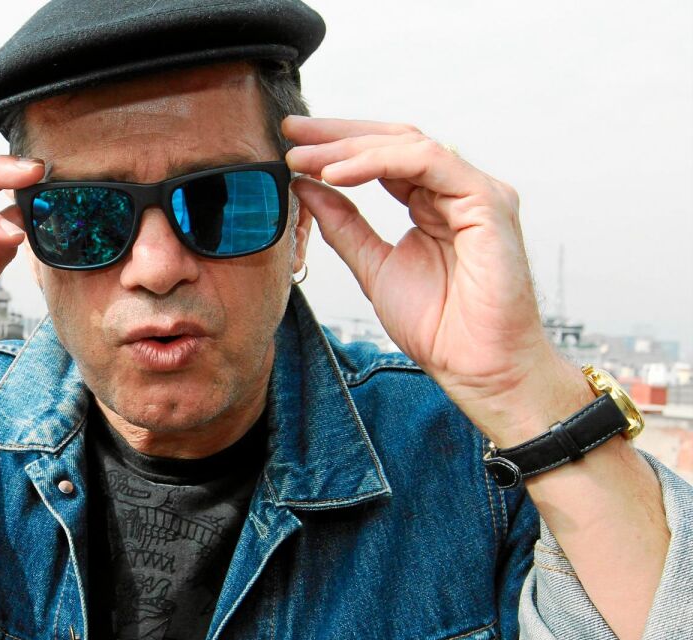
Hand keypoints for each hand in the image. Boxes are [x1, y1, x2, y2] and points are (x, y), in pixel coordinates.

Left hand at [283, 117, 582, 443]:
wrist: (476, 367)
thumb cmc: (438, 326)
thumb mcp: (373, 266)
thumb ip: (344, 225)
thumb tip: (308, 186)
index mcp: (432, 201)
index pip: (383, 156)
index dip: (337, 146)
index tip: (292, 143)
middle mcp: (456, 190)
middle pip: (395, 140)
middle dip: (338, 134)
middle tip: (293, 131)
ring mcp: (475, 193)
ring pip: (409, 145)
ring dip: (351, 148)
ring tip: (307, 158)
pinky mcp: (487, 202)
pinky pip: (428, 163)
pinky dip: (379, 163)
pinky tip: (338, 173)